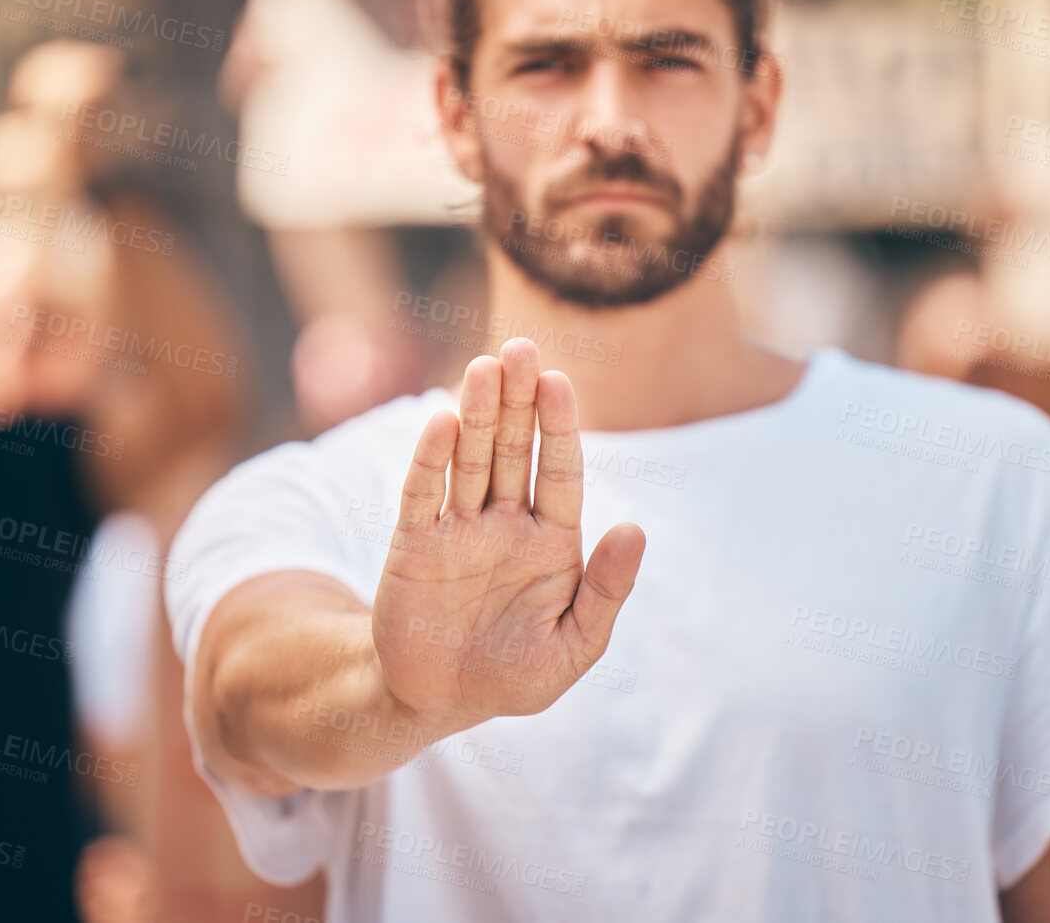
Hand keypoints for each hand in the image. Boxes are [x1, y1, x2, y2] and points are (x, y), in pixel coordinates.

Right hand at [372, 338, 645, 736]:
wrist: (440, 701)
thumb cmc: (515, 675)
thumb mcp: (575, 645)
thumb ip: (607, 590)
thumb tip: (635, 529)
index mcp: (552, 539)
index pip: (560, 471)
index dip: (559, 427)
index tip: (559, 382)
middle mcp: (505, 522)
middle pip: (513, 450)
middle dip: (516, 401)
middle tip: (520, 348)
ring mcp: (458, 529)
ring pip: (470, 460)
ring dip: (475, 413)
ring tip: (483, 366)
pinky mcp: (414, 544)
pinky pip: (424, 494)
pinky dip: (432, 459)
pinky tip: (442, 422)